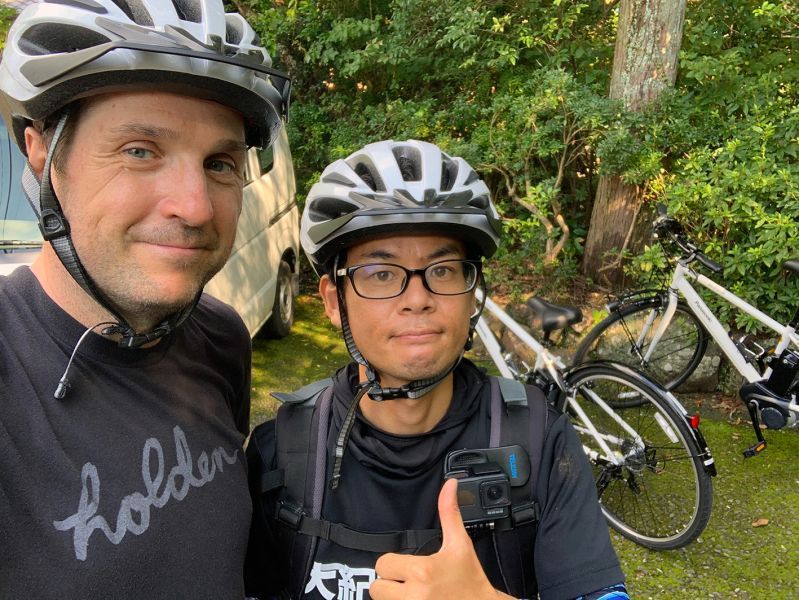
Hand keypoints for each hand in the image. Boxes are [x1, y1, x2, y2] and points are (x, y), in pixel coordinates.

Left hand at [369, 478, 513, 599]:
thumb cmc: (471, 580)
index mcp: (422, 571)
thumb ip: (449, 513)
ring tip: (410, 593)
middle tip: (407, 581)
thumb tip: (449, 484)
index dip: (393, 564)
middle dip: (390, 584)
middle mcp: (414, 595)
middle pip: (377, 587)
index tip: (407, 566)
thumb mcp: (460, 544)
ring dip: (392, 598)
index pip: (383, 564)